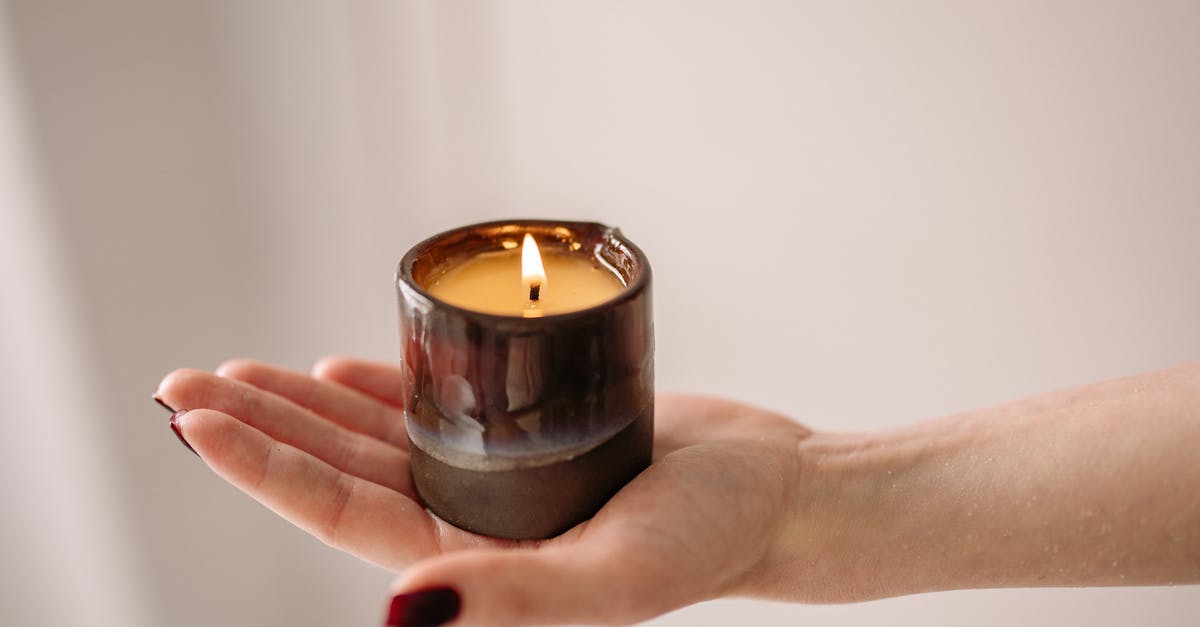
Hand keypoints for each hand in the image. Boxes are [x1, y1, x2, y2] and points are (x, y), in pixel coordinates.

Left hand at [155, 358, 812, 625]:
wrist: (772, 490)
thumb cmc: (710, 536)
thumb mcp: (614, 578)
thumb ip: (514, 601)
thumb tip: (404, 611)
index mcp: (470, 563)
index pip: (341, 513)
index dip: (265, 469)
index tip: (200, 420)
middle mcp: (467, 521)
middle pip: (338, 469)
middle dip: (262, 428)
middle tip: (188, 384)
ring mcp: (490, 478)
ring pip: (373, 435)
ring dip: (305, 403)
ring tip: (240, 370)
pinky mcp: (522, 434)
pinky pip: (432, 410)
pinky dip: (379, 388)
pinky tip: (338, 365)